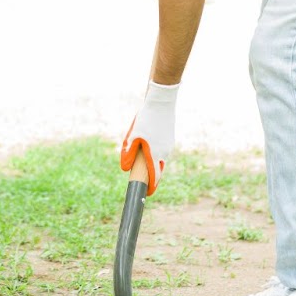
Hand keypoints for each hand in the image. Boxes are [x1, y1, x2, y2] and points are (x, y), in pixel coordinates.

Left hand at [120, 81, 177, 195]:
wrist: (161, 102)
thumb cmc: (146, 119)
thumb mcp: (133, 136)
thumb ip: (128, 153)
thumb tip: (125, 169)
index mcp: (155, 154)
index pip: (154, 177)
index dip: (150, 186)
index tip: (146, 192)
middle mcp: (164, 152)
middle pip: (157, 169)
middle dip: (150, 173)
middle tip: (140, 174)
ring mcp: (169, 145)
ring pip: (160, 158)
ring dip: (152, 160)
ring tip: (142, 150)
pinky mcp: (169, 138)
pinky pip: (162, 149)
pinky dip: (155, 150)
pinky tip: (149, 140)